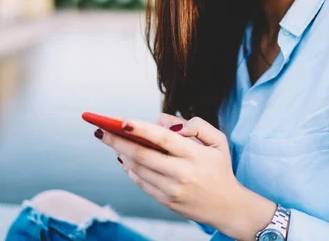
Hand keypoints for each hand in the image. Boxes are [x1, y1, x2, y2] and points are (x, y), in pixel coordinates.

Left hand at [94, 116, 242, 227]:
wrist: (228, 207)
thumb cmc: (220, 169)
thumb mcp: (219, 141)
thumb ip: (196, 125)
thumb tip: (164, 121)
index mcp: (194, 155)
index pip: (162, 139)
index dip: (140, 129)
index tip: (120, 120)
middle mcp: (181, 174)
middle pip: (141, 155)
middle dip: (117, 141)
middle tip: (100, 129)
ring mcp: (172, 190)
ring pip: (138, 169)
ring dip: (120, 153)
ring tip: (109, 139)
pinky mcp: (166, 202)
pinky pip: (141, 183)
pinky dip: (129, 169)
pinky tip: (123, 157)